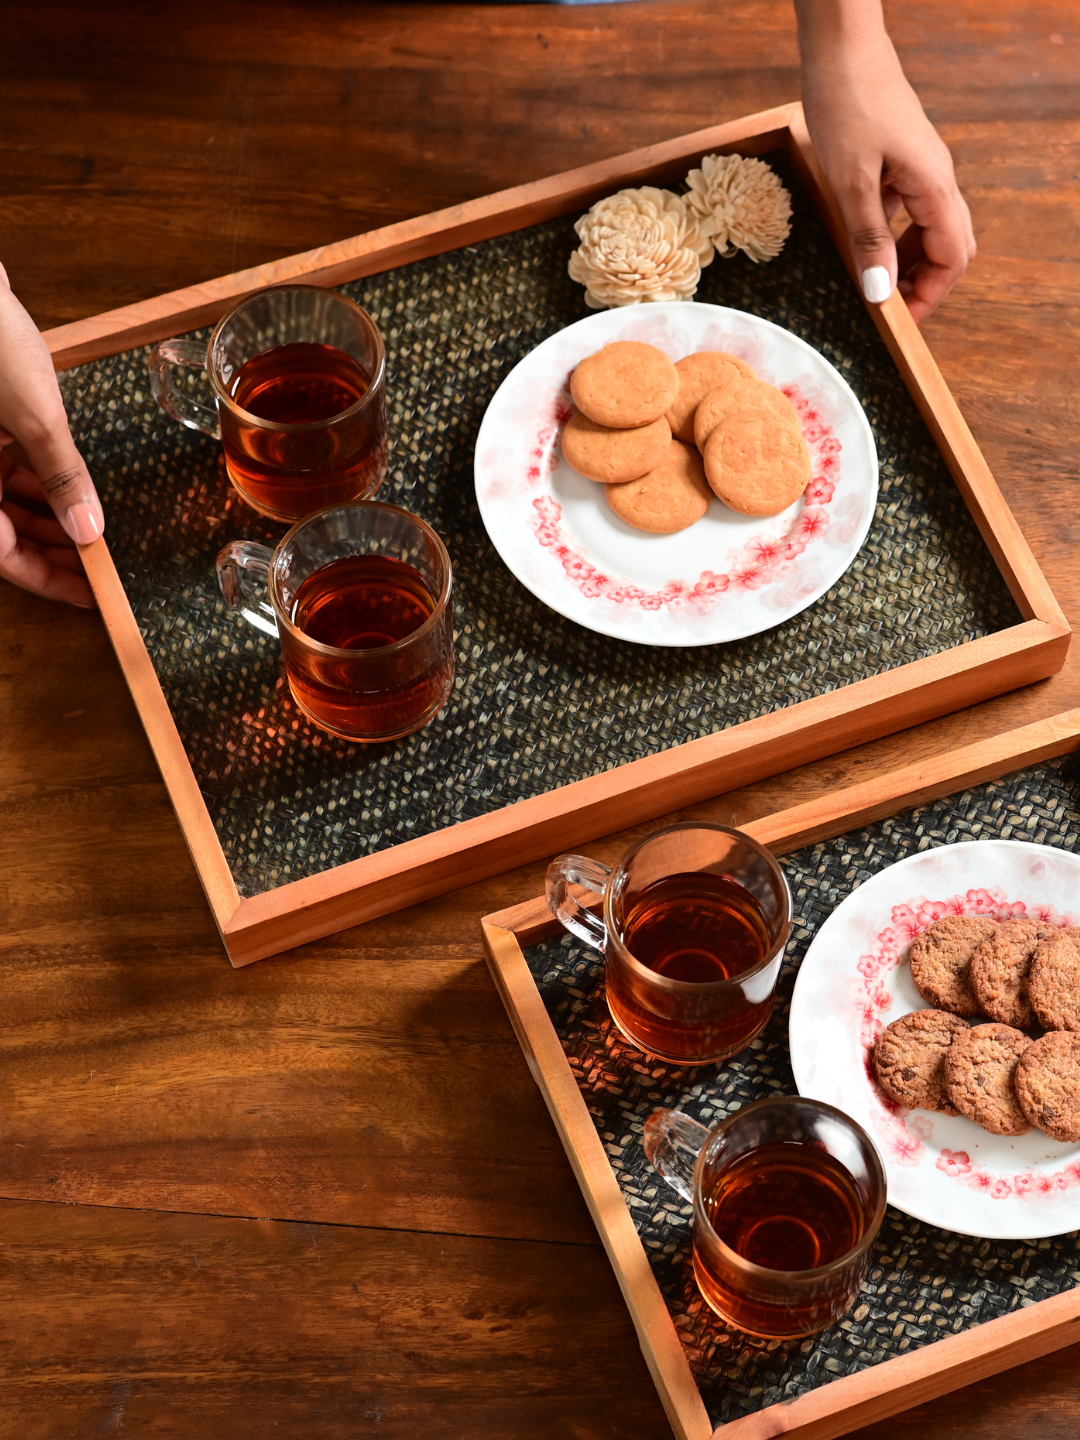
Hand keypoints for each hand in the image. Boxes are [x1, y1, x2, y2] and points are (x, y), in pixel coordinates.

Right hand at [0, 261, 102, 607]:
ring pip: (0, 504)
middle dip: (50, 553)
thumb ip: (63, 477)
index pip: (2, 557)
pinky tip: (65, 489)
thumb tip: (88, 532)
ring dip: (43, 520)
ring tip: (89, 532)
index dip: (48, 582)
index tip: (90, 597)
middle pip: (1, 534)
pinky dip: (30, 483)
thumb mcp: (35, 416)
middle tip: (97, 568)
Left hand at [795, 0, 975, 322]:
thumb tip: (882, 292)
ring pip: (928, 230)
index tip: (899, 321)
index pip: (953, 258)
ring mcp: (919, 169)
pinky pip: (906, 209)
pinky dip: (890, 233)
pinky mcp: (900, 160)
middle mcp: (936, 179)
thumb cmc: (848, 104)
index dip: (930, 295)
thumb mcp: (851, 181)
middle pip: (949, 247)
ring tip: (871, 282)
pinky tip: (859, 241)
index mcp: (934, 186)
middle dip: (923, 282)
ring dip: (906, 260)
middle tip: (886, 308)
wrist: (842, 47)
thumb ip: (869, 238)